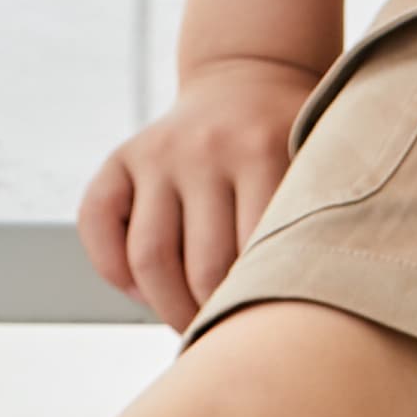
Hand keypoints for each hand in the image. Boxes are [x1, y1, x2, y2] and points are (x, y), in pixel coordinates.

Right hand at [79, 53, 321, 327]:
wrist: (250, 77)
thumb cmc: (293, 144)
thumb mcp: (320, 163)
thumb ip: (314, 219)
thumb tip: (303, 312)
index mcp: (261, 151)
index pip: (254, 257)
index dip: (258, 309)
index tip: (267, 335)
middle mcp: (205, 149)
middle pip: (201, 268)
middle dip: (212, 318)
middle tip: (228, 338)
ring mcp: (159, 152)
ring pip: (148, 258)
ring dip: (167, 308)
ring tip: (189, 323)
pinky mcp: (122, 156)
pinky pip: (96, 223)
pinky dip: (112, 270)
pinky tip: (142, 289)